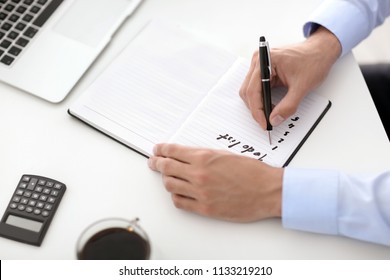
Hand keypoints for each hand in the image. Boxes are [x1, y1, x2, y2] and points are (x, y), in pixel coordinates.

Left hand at [148, 143, 282, 221]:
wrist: (268, 191)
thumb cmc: (253, 172)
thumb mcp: (226, 155)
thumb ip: (204, 156)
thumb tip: (187, 156)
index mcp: (204, 158)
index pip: (173, 151)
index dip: (162, 150)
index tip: (158, 150)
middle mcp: (199, 174)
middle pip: (167, 167)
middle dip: (157, 163)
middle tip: (154, 162)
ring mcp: (200, 193)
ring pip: (170, 185)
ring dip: (166, 179)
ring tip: (166, 176)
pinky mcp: (205, 208)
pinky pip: (180, 202)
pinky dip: (175, 196)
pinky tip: (177, 192)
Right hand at [239, 27, 340, 128]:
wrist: (321, 51)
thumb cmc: (313, 61)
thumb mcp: (302, 86)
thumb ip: (288, 105)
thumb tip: (275, 119)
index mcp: (266, 60)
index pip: (253, 90)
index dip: (257, 110)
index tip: (264, 123)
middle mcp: (259, 61)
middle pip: (248, 91)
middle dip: (256, 109)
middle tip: (266, 122)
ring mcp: (260, 65)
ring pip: (249, 91)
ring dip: (257, 104)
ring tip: (270, 114)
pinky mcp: (263, 70)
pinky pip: (256, 88)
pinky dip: (261, 99)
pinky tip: (271, 105)